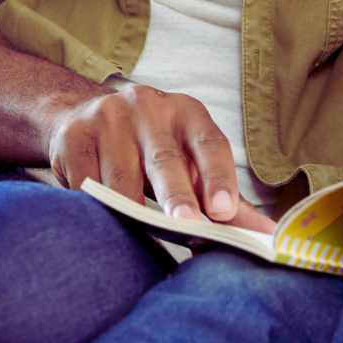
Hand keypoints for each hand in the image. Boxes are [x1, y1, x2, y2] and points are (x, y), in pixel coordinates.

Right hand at [45, 85, 252, 225]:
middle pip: (165, 160)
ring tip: (139, 234)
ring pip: (121, 178)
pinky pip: (85, 184)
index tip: (225, 212)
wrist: (85, 114)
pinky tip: (101, 220)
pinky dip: (96, 207)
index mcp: (187, 112)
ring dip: (131, 212)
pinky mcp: (72, 136)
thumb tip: (270, 235)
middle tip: (188, 227)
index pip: (210, 144)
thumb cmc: (152, 146)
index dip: (219, 178)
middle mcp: (148, 108)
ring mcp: (106, 118)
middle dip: (176, 197)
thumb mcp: (190, 161)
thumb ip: (226, 198)